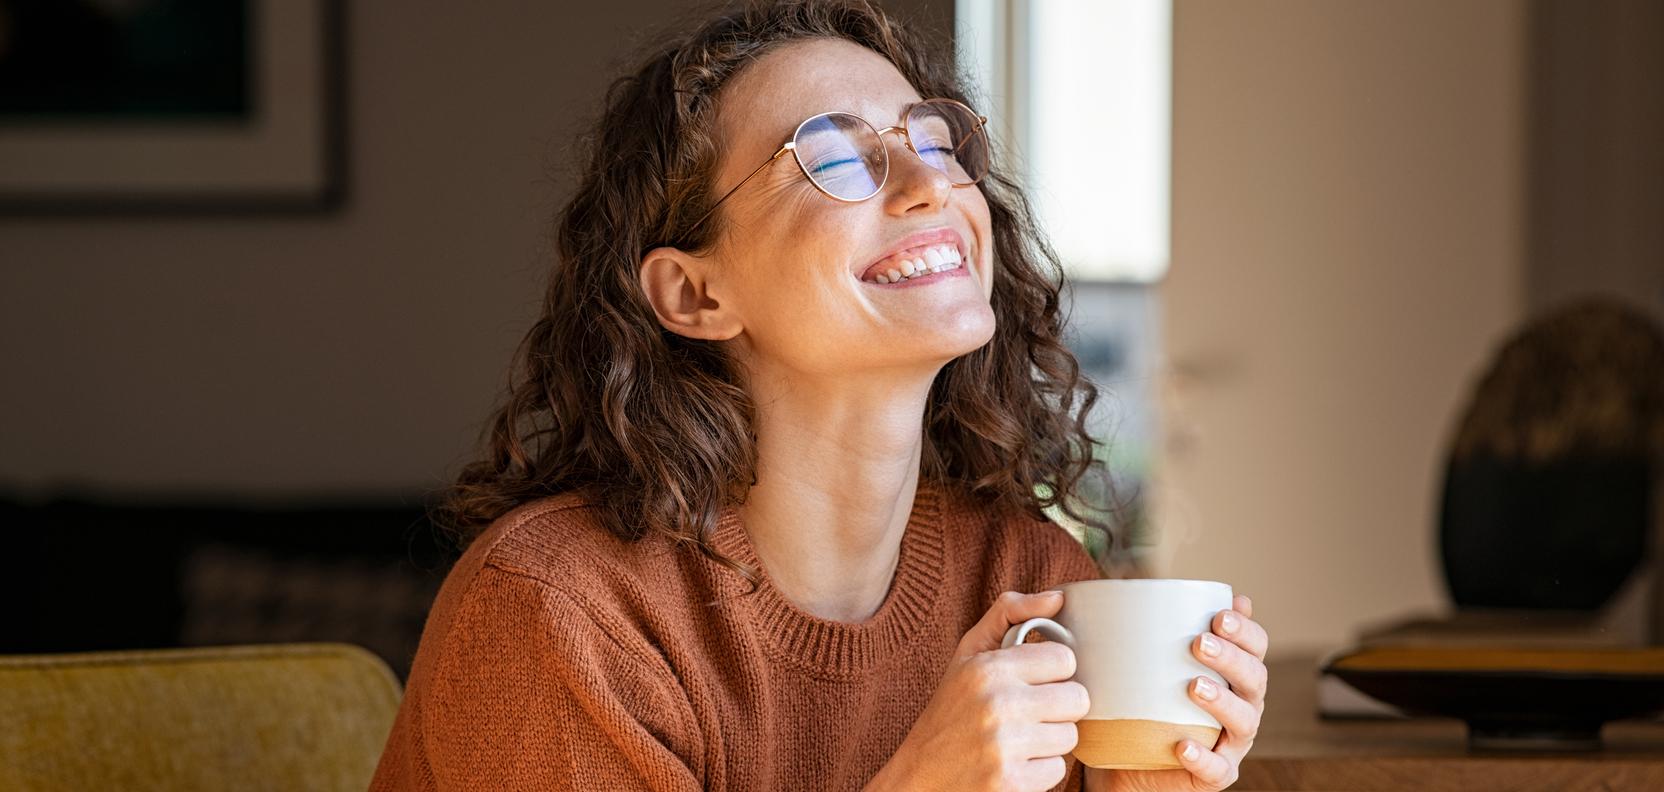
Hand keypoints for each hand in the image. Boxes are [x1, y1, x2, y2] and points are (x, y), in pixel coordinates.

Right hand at [866, 590, 1089, 791]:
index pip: (1065, 659)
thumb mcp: (968, 654)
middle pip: (1077, 699)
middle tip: (1030, 712)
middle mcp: (998, 704)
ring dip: (1050, 740)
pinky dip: (1040, 770)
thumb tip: (1059, 598)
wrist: (919, 776)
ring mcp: (1005, 746)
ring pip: (1070, 736)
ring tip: (1019, 738)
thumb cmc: (949, 710)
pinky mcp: (1011, 783)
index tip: (1034, 680)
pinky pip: (1058, 770)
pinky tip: (1015, 762)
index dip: (1053, 671)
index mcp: (989, 668)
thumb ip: (1009, 614)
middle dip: (1058, 707)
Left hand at [1091, 594, 1268, 791]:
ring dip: (1223, 702)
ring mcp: (1231, 743)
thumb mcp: (1148, 661)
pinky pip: (1218, 770)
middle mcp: (1242, 706)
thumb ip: (1161, 627)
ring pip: (1244, 722)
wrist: (1122, 759)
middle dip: (1233, 659)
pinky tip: (1183, 746)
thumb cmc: (1142, 701)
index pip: (1255, 647)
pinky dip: (1204, 758)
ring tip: (1194, 686)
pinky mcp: (1215, 775)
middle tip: (1200, 644)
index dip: (1245, 631)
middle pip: (1255, 680)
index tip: (1218, 616)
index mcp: (1234, 674)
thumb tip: (1161, 585)